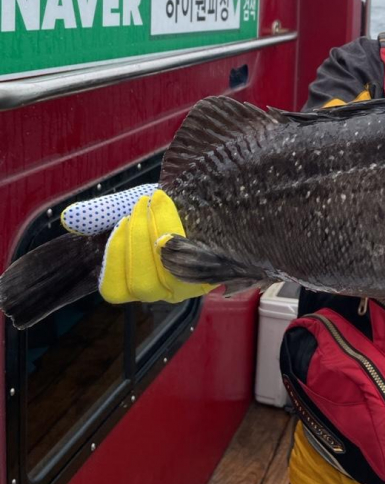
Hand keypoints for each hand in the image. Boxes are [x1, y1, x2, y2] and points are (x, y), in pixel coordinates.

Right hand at [62, 187, 213, 303]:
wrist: (212, 192)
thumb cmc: (171, 205)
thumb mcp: (132, 205)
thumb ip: (102, 213)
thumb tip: (69, 219)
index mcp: (139, 280)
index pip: (115, 290)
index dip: (113, 260)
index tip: (120, 222)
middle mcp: (165, 290)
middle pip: (142, 285)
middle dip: (136, 241)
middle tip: (140, 205)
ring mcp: (192, 285)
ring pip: (167, 276)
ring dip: (158, 235)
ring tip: (157, 201)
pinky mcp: (215, 274)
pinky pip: (194, 264)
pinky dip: (181, 235)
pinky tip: (176, 212)